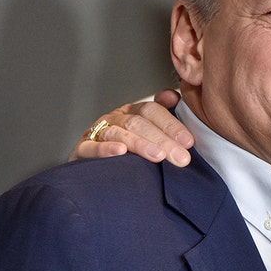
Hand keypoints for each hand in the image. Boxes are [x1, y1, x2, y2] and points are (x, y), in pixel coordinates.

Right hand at [69, 89, 193, 165]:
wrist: (95, 174)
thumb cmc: (130, 151)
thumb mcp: (149, 132)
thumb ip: (164, 114)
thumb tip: (173, 95)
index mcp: (133, 111)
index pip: (153, 111)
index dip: (172, 125)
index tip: (189, 142)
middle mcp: (115, 118)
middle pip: (139, 123)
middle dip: (163, 140)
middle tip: (181, 157)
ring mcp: (98, 132)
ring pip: (120, 133)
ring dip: (141, 145)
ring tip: (158, 156)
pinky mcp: (81, 149)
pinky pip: (91, 147)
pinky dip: (105, 149)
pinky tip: (120, 152)